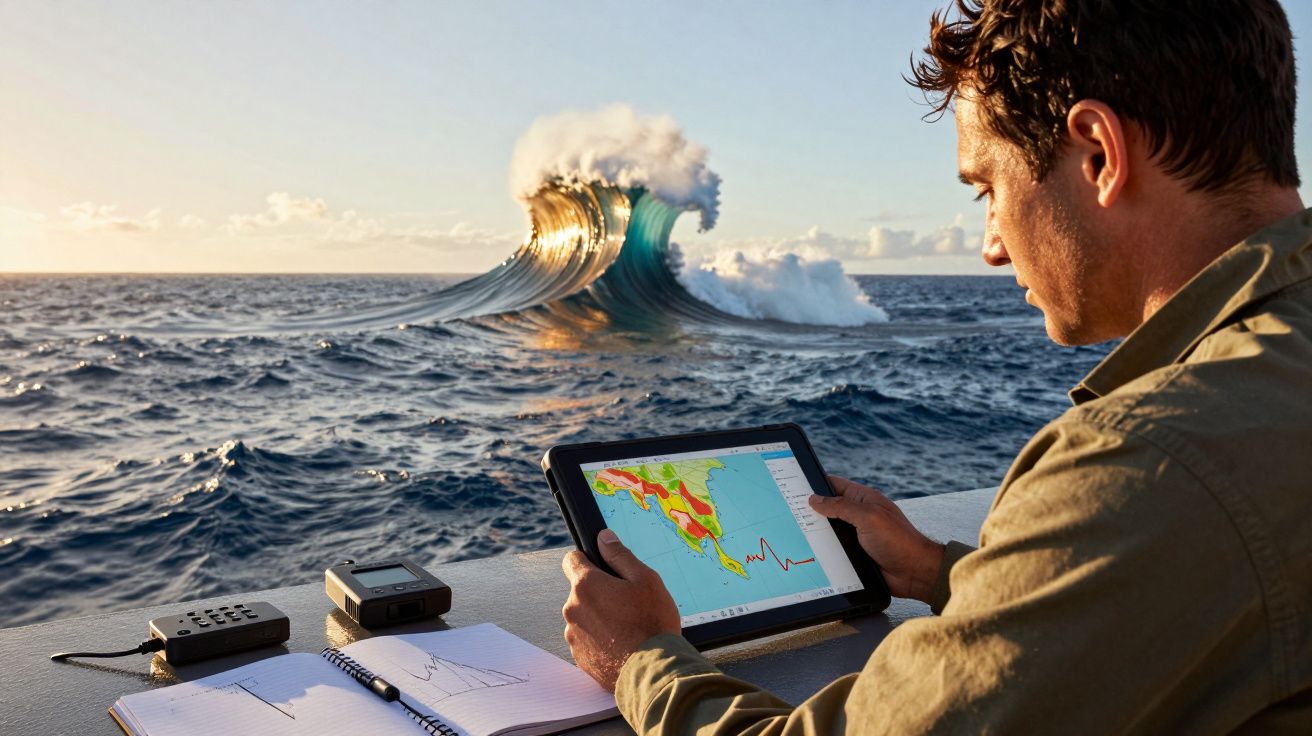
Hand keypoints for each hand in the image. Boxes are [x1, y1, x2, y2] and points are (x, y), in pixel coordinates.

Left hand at [561, 529, 680, 691]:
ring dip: (599, 617)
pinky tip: (622, 644)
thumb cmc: (652, 623)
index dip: (587, 560)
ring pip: (584, 617)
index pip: (571, 560)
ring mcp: (574, 636)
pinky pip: (587, 640)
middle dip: (599, 593)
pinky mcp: (580, 658)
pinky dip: (600, 640)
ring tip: (627, 627)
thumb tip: (603, 537)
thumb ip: (620, 555)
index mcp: (586, 585)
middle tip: (626, 603)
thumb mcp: (645, 580)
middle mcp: (572, 609)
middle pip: (581, 591)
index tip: (601, 568)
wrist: (653, 672)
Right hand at [808, 475, 945, 603]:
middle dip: (811, 510)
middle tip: (789, 513)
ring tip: (795, 533)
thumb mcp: (868, 517)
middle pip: (828, 508)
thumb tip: (815, 499)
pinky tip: (810, 553)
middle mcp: (859, 515)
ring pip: (829, 530)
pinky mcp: (855, 553)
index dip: (816, 483)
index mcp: (864, 499)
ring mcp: (857, 535)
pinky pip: (834, 549)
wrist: (915, 573)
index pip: (834, 485)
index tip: (795, 485)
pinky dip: (824, 550)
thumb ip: (841, 506)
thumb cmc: (899, 541)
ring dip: (817, 533)